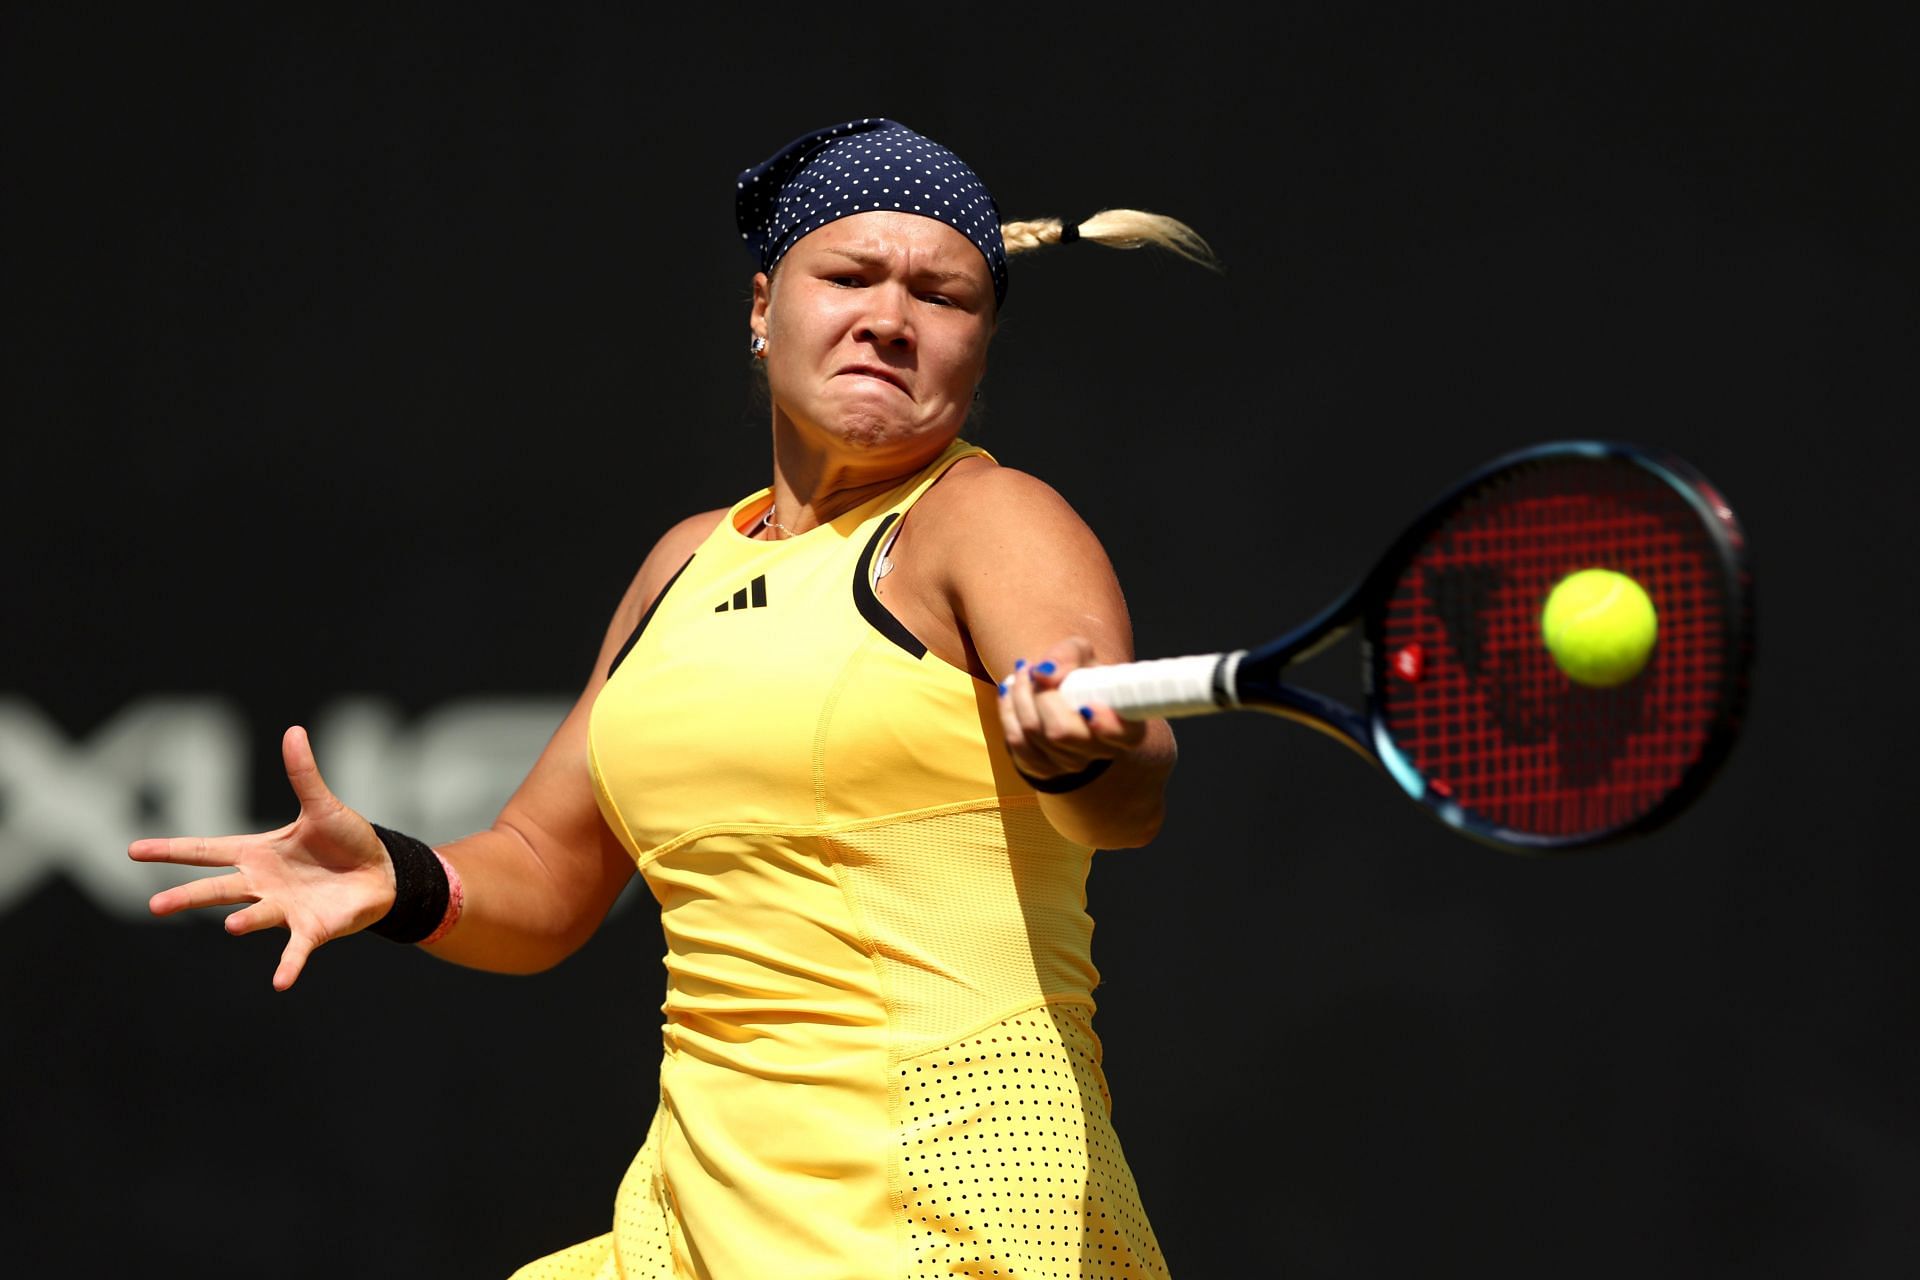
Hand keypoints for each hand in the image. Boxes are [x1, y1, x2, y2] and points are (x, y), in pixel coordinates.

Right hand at [128, 725, 396, 989]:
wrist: (381, 871)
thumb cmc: (345, 839)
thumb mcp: (323, 805)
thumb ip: (304, 774)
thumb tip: (293, 730)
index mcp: (257, 853)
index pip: (206, 849)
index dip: (171, 849)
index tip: (132, 849)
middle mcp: (263, 883)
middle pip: (217, 889)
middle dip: (187, 896)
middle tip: (155, 905)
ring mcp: (284, 908)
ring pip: (255, 915)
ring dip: (245, 920)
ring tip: (233, 925)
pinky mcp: (310, 928)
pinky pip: (295, 949)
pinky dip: (289, 965)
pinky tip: (281, 983)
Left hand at [996, 636, 1144, 783]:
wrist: (1062, 697)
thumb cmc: (1081, 676)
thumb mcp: (1082, 655)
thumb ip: (1069, 655)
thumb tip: (1044, 673)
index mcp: (1125, 726)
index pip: (1122, 735)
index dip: (1105, 724)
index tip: (1087, 704)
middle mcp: (1100, 751)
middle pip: (1061, 732)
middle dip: (1041, 695)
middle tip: (1034, 670)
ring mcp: (1070, 764)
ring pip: (1033, 734)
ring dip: (1020, 697)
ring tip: (1022, 674)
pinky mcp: (1043, 768)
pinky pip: (1016, 742)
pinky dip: (1007, 712)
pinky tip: (1009, 693)